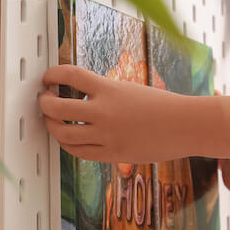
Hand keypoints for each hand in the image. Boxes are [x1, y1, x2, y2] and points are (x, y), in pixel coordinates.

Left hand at [39, 64, 191, 162]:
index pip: (70, 75)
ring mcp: (106, 136)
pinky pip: (78, 151)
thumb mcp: (129, 90)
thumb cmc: (162, 106)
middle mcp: (104, 112)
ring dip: (51, 125)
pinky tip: (68, 137)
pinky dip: (67, 143)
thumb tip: (76, 95)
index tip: (48, 78)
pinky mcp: (111, 154)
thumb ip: (103, 92)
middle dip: (44, 103)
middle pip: (57, 108)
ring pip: (62, 133)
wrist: (185, 126)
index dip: (52, 74)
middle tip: (44, 99)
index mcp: (109, 89)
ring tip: (53, 120)